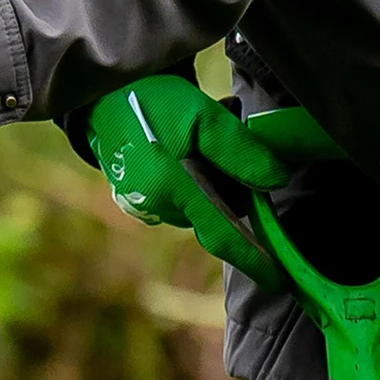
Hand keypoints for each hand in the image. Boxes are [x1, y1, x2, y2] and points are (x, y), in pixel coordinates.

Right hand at [86, 75, 288, 288]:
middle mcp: (158, 208)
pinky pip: (179, 197)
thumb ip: (239, 151)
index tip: (279, 280)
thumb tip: (275, 180)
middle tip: (228, 139)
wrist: (100, 100)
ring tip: (200, 136)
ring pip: (198, 204)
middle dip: (232, 188)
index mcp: (173, 191)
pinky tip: (181, 148)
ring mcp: (145, 207)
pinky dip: (191, 178)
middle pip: (215, 214)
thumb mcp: (203, 117)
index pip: (223, 235)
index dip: (253, 259)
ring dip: (210, 178)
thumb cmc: (152, 103)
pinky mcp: (137, 199)